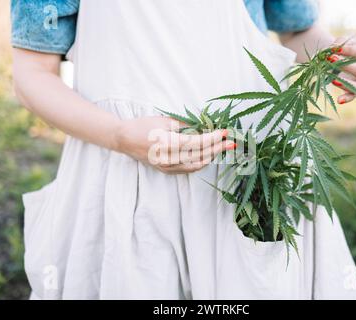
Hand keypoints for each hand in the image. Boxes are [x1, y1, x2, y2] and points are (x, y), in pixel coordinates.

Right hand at [115, 116, 234, 173]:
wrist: (124, 139)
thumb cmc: (143, 126)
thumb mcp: (166, 121)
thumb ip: (187, 126)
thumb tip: (206, 128)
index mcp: (168, 144)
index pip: (198, 143)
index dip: (214, 138)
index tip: (226, 133)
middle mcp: (169, 158)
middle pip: (200, 155)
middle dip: (218, 148)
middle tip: (232, 143)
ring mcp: (167, 167)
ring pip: (196, 165)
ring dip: (211, 156)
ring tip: (222, 148)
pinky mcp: (166, 170)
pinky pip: (188, 169)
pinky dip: (200, 162)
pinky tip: (208, 156)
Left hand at [329, 36, 355, 103]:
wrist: (343, 58)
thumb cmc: (349, 48)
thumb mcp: (348, 41)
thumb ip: (342, 42)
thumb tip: (334, 48)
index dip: (350, 50)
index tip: (335, 48)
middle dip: (346, 66)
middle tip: (330, 59)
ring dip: (346, 83)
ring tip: (333, 79)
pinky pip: (353, 97)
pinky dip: (347, 99)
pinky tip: (339, 100)